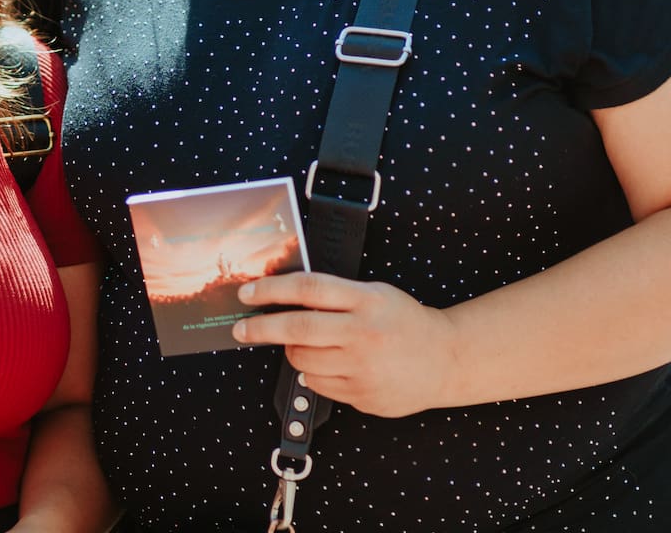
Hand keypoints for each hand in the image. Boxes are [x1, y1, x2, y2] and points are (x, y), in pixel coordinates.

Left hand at [233, 271, 457, 417]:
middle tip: (240, 329)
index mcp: (365, 300)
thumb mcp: (373, 293)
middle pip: (298, 329)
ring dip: (292, 352)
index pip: (308, 289)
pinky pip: (319, 386)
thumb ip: (335, 294)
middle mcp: (364, 333)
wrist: (446, 359)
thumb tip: (283, 297)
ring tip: (303, 345)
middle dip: (261, 329)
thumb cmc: (403, 320)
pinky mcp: (364, 397)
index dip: (271, 289)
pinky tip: (329, 364)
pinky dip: (313, 374)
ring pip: (303, 361)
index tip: (247, 292)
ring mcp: (364, 368)